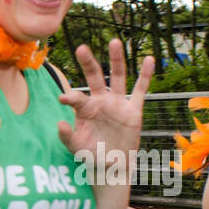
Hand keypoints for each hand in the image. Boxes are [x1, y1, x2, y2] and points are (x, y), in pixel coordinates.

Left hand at [57, 40, 153, 173]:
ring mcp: (118, 103)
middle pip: (95, 77)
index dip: (71, 98)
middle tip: (81, 49)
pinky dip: (145, 75)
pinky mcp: (134, 110)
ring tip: (114, 42)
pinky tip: (149, 60)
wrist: (113, 166)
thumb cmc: (91, 155)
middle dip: (88, 63)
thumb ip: (67, 137)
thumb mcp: (76, 148)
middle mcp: (101, 101)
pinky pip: (141, 90)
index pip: (77, 98)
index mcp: (85, 109)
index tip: (63, 99)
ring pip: (118, 77)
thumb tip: (59, 124)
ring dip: (116, 60)